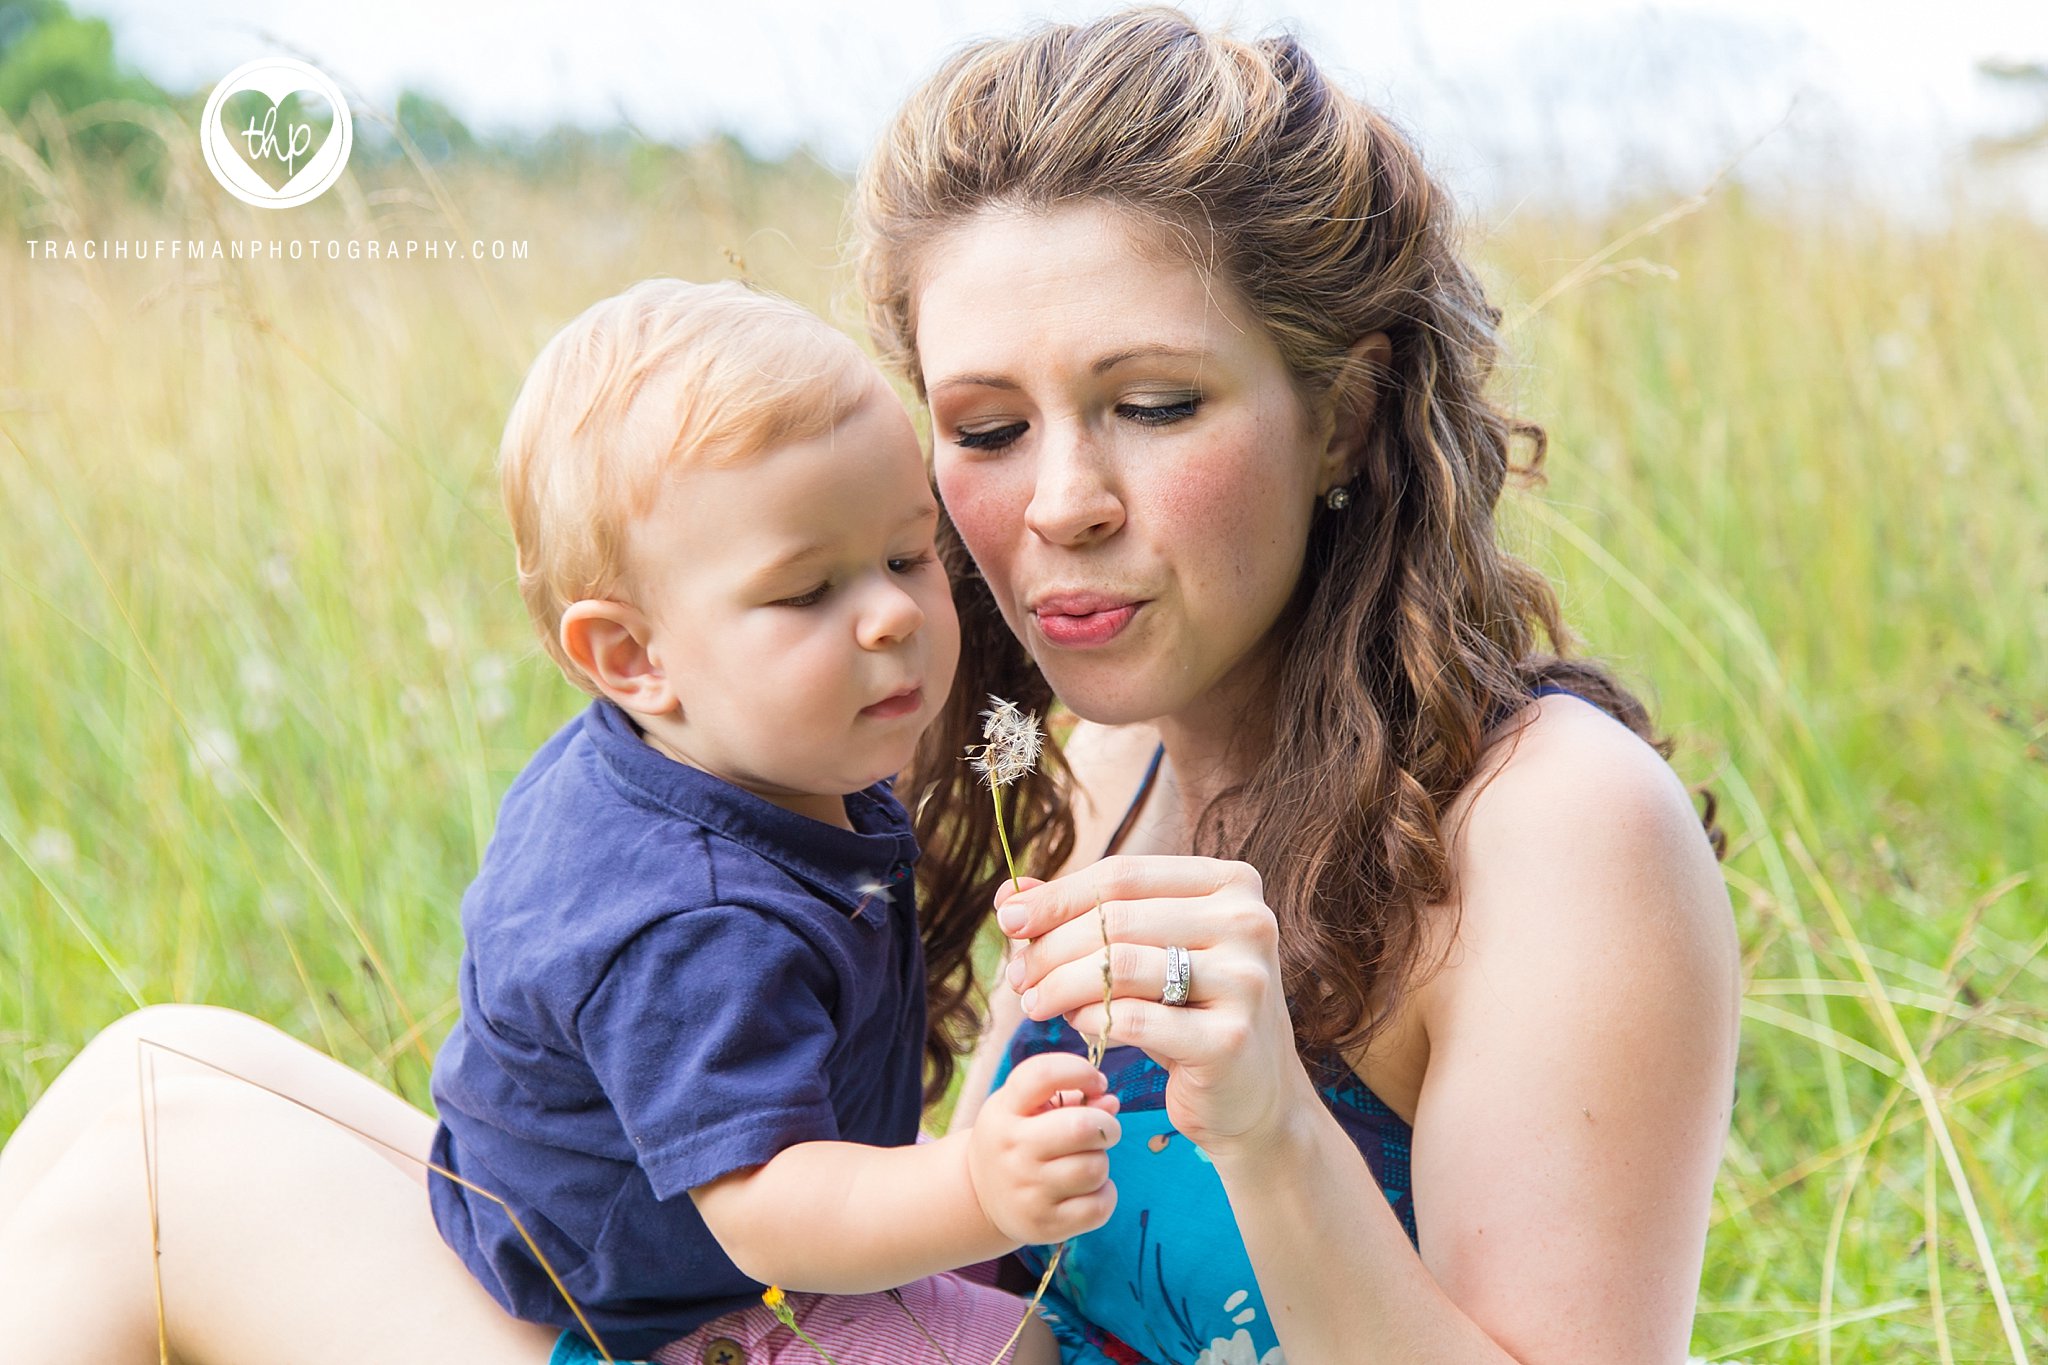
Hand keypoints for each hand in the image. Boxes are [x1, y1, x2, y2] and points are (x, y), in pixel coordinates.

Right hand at [966, 1050, 1120, 1246]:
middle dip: (1107, 1126)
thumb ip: (1070, 1097)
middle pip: (1081, 1127)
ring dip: (1101, 1162)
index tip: (1096, 1081)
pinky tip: (1089, 1189)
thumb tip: (1110, 1102)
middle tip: (1104, 1131)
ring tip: (1086, 1162)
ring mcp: (1026, 1191)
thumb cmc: (1015, 1140)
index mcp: (1004, 1111)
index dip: (1080, 1071)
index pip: (1043, 1074)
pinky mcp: (1044, 1225)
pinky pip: (1099, 1207)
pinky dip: (1105, 1195)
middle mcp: (1011, 1150)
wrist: (980, 1196)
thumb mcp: (1025, 1109)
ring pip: (1095, 1168)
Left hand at [995, 856, 1312, 1160]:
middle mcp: (1248, 923)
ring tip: (1033, 1003)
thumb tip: (1009, 894)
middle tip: (1016, 975)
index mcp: (1231, 885)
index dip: (1057, 896)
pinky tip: (1074, 1024)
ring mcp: (1245, 981)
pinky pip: (1133, 1018)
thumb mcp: (1145, 954)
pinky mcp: (1228, 1039)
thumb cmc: (1188, 1011)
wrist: (1250, 1094)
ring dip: (1060, 985)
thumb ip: (1085, 917)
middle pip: (1116, 919)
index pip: (1123, 875)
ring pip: (1120, 965)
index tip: (1008, 919)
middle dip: (1051, 947)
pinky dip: (1090, 1019)